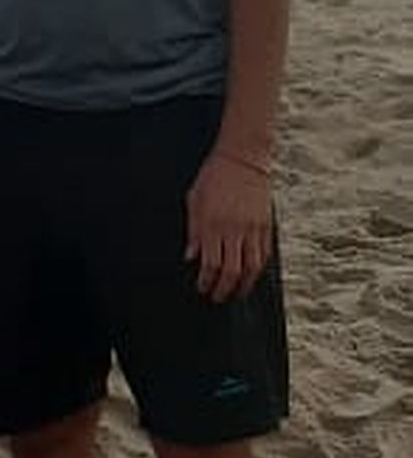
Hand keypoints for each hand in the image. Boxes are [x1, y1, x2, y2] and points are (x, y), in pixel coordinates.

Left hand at [185, 150, 273, 301]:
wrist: (242, 160)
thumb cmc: (214, 177)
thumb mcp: (194, 200)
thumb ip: (193, 231)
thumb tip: (190, 257)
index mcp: (212, 223)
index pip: (210, 263)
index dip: (206, 281)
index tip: (202, 288)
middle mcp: (233, 229)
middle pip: (231, 271)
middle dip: (223, 289)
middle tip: (217, 297)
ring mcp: (252, 229)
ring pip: (251, 268)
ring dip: (243, 285)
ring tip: (236, 293)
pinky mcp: (266, 227)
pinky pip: (263, 255)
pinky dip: (257, 270)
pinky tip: (251, 276)